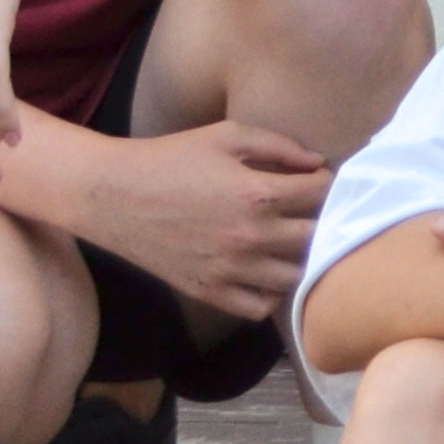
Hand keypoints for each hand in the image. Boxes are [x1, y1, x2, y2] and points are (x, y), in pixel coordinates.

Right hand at [70, 121, 331, 318]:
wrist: (112, 195)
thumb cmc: (171, 158)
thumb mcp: (228, 136)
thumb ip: (280, 146)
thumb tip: (319, 162)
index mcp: (258, 194)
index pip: (324, 194)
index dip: (331, 182)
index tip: (324, 179)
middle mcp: (250, 237)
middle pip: (319, 238)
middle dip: (327, 221)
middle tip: (319, 212)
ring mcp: (229, 269)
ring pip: (296, 279)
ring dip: (305, 261)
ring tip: (298, 243)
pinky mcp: (208, 290)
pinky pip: (259, 307)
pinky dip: (272, 294)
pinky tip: (269, 271)